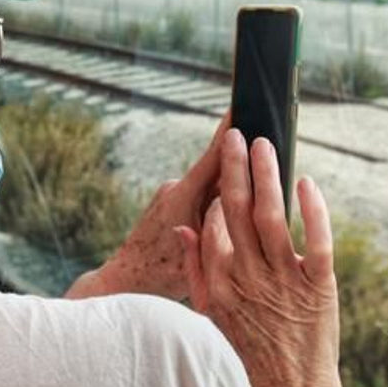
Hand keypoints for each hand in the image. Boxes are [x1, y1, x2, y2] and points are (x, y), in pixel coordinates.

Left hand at [65, 113, 229, 299]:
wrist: (124, 280)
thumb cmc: (161, 274)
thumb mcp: (202, 253)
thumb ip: (222, 222)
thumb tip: (243, 196)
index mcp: (184, 196)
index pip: (213, 156)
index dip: (229, 132)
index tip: (241, 106)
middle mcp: (175, 188)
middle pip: (218, 171)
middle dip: (240, 167)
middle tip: (264, 159)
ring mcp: (170, 194)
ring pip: (210, 187)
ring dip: (227, 194)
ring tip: (244, 213)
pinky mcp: (168, 202)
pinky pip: (199, 197)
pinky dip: (213, 205)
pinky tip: (220, 226)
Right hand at [176, 130, 345, 386]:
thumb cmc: (249, 353)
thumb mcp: (211, 314)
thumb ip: (196, 269)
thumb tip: (186, 228)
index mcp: (220, 282)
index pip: (214, 222)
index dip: (219, 188)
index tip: (223, 161)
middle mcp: (249, 277)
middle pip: (238, 210)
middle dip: (236, 168)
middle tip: (237, 136)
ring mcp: (285, 281)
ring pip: (273, 217)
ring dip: (268, 176)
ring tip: (265, 145)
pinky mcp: (320, 287)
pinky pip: (317, 240)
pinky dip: (312, 209)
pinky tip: (306, 183)